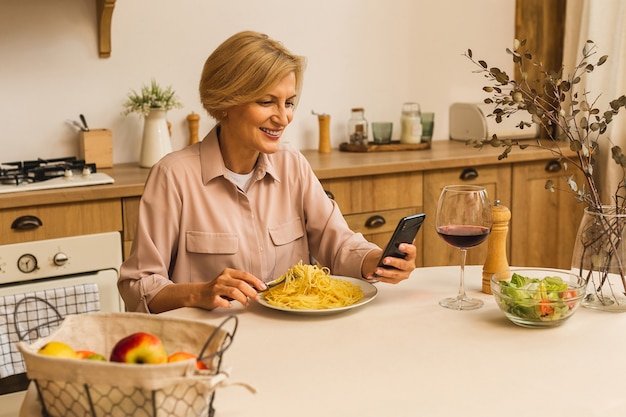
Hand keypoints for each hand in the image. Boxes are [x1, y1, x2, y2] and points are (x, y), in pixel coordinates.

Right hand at [148, 268, 265, 312]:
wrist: (198, 294)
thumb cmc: (217, 288)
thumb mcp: (228, 281)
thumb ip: (241, 282)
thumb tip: (258, 288)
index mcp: (228, 272)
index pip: (244, 275)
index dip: (255, 281)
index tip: (263, 287)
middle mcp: (222, 279)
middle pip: (240, 284)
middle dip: (251, 291)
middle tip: (256, 298)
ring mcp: (216, 288)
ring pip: (234, 292)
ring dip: (243, 299)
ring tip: (246, 303)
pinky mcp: (212, 298)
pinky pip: (223, 302)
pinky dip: (229, 305)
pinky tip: (231, 306)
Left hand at [363, 243, 415, 283]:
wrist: (388, 261)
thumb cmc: (393, 253)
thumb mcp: (393, 246)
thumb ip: (395, 243)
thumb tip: (395, 239)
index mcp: (411, 255)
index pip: (412, 251)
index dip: (407, 248)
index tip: (400, 246)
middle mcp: (409, 266)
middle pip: (403, 265)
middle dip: (393, 262)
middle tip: (385, 260)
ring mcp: (403, 274)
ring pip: (394, 275)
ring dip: (385, 272)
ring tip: (377, 269)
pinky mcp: (395, 281)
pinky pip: (386, 280)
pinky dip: (377, 277)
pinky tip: (371, 274)